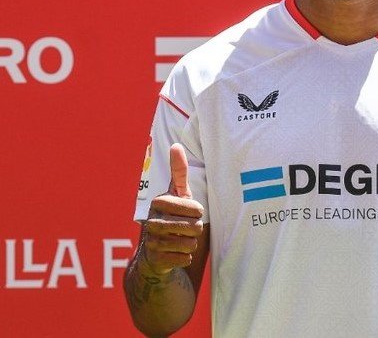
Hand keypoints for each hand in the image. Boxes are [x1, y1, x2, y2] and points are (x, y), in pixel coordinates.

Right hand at [142, 144, 203, 274]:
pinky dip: (185, 258)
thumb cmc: (171, 217)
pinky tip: (174, 254)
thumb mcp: (177, 194)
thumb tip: (176, 145)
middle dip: (196, 230)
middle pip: (196, 227)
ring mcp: (151, 241)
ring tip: (179, 240)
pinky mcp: (155, 260)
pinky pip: (185, 258)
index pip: (196, 209)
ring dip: (190, 244)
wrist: (154, 254)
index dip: (198, 213)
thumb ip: (178, 171)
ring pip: (191, 243)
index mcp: (159, 202)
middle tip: (185, 229)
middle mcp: (151, 220)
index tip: (189, 212)